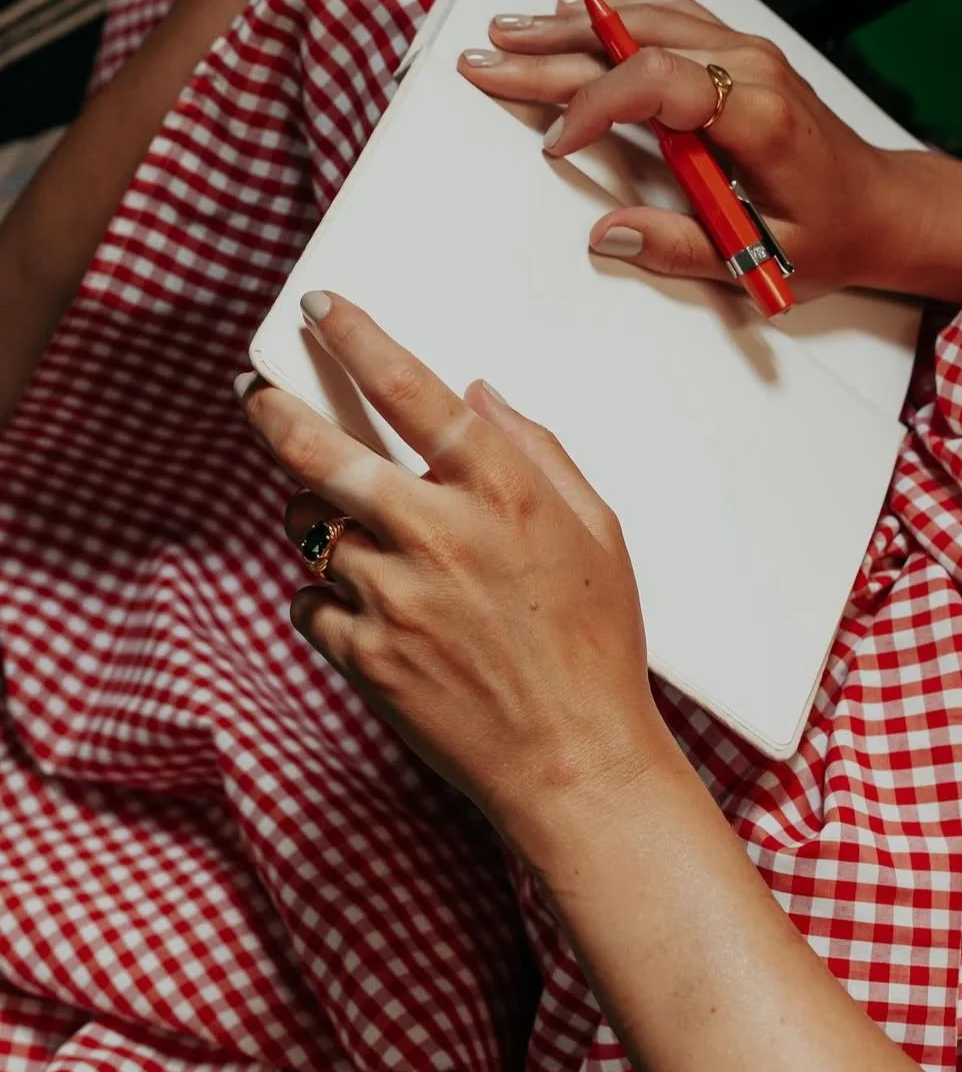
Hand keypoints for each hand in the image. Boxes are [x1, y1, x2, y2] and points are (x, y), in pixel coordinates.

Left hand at [236, 292, 673, 852]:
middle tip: (253, 393)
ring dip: (316, 516)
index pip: (410, 391)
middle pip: (318, 452)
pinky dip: (330, 595)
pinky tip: (374, 606)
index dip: (357, 339)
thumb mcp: (598, 531)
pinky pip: (312, 602)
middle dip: (271, 410)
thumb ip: (538, 451)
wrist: (574, 762)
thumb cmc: (596, 647)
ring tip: (349, 526)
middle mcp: (437, 536)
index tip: (324, 309)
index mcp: (501, 493)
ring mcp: (392, 599)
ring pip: (308, 528)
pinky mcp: (364, 657)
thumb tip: (480, 397)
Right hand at [458, 0, 894, 300]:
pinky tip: (572, 15)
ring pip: (647, 17)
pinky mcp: (739, 52)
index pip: (658, 80)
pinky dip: (614, 15)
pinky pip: (669, 15)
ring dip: (572, 23)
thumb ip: (681, 247)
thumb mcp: (762, 260)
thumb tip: (608, 235)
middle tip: (487, 59)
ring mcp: (747, 51)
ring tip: (511, 30)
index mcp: (759, 116)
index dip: (595, 104)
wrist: (880, 205)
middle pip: (636, 41)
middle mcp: (752, 68)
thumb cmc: (830, 234)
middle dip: (552, 51)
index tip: (558, 144)